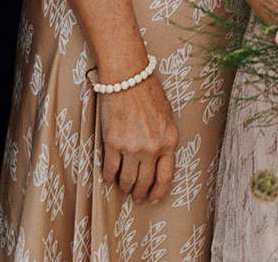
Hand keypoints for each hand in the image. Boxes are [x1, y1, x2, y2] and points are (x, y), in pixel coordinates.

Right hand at [98, 71, 178, 202]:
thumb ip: (164, 138)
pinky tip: (108, 178)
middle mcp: (152, 148)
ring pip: (128, 179)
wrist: (128, 78)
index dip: (159, 191)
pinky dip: (109, 177)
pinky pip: (110, 169)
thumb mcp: (167, 116)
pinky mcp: (113, 143)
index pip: (166, 175)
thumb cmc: (148, 92)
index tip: (154, 199)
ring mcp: (132, 147)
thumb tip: (159, 156)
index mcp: (169, 141)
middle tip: (137, 197)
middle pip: (146, 181)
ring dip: (125, 186)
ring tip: (123, 187)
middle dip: (141, 193)